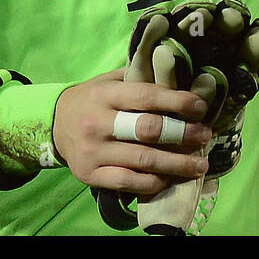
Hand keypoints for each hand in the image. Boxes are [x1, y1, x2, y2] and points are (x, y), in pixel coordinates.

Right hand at [53, 67, 210, 195]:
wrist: (53, 124)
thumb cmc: (93, 99)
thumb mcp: (110, 81)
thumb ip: (140, 78)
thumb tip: (182, 75)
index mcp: (105, 95)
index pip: (147, 97)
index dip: (178, 102)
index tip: (201, 107)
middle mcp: (97, 123)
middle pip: (148, 130)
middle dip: (183, 134)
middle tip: (205, 136)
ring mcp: (93, 152)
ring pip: (142, 160)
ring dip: (176, 164)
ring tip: (200, 165)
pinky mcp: (89, 175)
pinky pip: (126, 182)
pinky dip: (152, 183)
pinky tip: (169, 179)